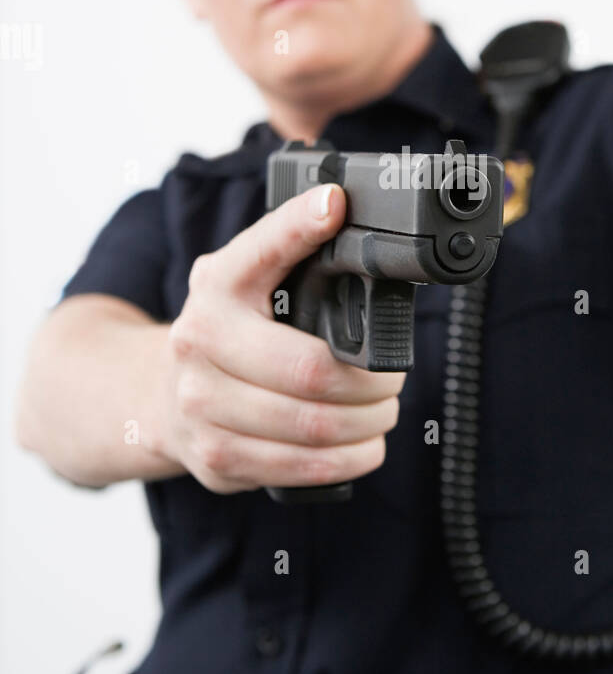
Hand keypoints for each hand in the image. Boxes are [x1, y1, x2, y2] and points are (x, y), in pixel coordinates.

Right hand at [158, 182, 404, 493]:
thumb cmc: (227, 331)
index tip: (336, 207)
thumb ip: (288, 246)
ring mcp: (201, 406)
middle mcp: (199, 341)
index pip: (264, 250)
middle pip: (312, 370)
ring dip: (369, 423)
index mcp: (216, 285)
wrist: (158, 395)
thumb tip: (339, 205)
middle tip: (393, 378)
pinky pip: (300, 468)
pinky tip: (363, 446)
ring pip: (314, 426)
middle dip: (374, 380)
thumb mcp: (245, 278)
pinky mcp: (215, 459)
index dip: (300, 226)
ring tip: (382, 412)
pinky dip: (349, 459)